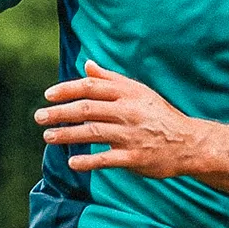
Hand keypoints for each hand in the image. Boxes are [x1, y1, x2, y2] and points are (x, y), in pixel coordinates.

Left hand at [34, 60, 202, 177]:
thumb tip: (87, 64)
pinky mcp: (135, 157)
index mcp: (128, 93)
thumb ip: (111, 80)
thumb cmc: (159, 116)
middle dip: (60, 112)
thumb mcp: (139, 92)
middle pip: (87, 108)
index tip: (48, 95)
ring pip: (92, 132)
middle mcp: (128, 111)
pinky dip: (88, 161)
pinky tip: (72, 163)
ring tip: (48, 137)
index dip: (68, 90)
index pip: (91, 87)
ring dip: (67, 134)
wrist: (189, 142)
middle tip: (39, 117)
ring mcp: (131, 135)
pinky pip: (106, 159)